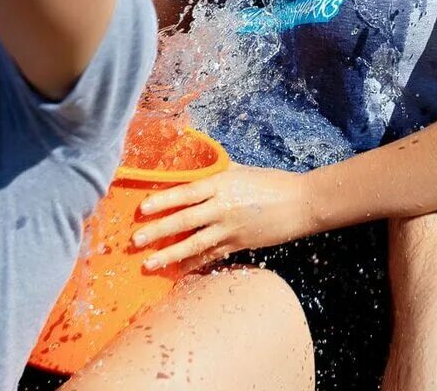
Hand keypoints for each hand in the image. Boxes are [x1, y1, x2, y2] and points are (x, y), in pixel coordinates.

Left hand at [132, 165, 316, 270]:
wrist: (301, 203)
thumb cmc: (271, 182)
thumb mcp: (241, 170)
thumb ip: (217, 170)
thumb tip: (195, 165)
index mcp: (222, 184)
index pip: (185, 193)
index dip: (163, 201)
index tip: (142, 209)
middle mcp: (223, 207)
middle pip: (184, 220)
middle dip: (158, 231)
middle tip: (136, 240)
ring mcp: (230, 228)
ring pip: (194, 243)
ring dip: (169, 254)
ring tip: (149, 264)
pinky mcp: (239, 244)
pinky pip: (211, 255)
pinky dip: (194, 263)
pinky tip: (178, 270)